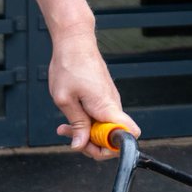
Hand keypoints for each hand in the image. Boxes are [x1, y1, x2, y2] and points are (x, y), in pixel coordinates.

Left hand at [49, 28, 140, 159]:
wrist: (75, 42)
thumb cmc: (69, 65)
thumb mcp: (65, 99)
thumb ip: (77, 124)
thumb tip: (80, 145)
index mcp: (106, 107)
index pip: (127, 135)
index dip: (110, 149)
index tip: (89, 145)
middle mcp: (112, 105)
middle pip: (111, 138)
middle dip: (91, 144)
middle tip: (71, 138)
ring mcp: (109, 101)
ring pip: (104, 128)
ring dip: (86, 133)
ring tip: (65, 128)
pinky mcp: (103, 97)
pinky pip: (99, 117)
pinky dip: (86, 122)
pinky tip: (70, 119)